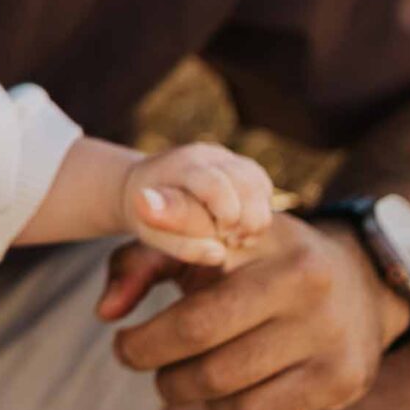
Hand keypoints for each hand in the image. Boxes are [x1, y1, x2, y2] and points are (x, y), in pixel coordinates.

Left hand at [96, 213, 409, 409]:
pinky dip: (223, 408)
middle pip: (207, 357)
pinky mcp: (343, 381)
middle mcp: (311, 294)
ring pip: (228, 392)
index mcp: (274, 249)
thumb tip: (104, 312)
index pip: (195, 312)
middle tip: (137, 358)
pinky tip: (220, 389)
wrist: (358, 278)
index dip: (144, 336)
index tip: (119, 342)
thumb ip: (143, 259)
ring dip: (185, 389)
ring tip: (178, 372)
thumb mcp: (205, 239)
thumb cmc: (255, 257)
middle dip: (155, 364)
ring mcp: (333, 341)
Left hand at [121, 141, 274, 266]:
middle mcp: (209, 155)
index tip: (221, 235)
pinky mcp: (242, 166)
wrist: (145, 182)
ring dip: (256, 218)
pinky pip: (264, 187)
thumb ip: (182, 245)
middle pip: (247, 184)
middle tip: (229, 240)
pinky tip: (240, 227)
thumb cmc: (147, 213)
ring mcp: (228, 157)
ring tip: (234, 237)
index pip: (216, 185)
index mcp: (183, 165)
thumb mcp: (153, 232)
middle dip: (246, 220)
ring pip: (260, 185)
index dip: (227, 215)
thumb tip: (219, 254)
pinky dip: (259, 211)